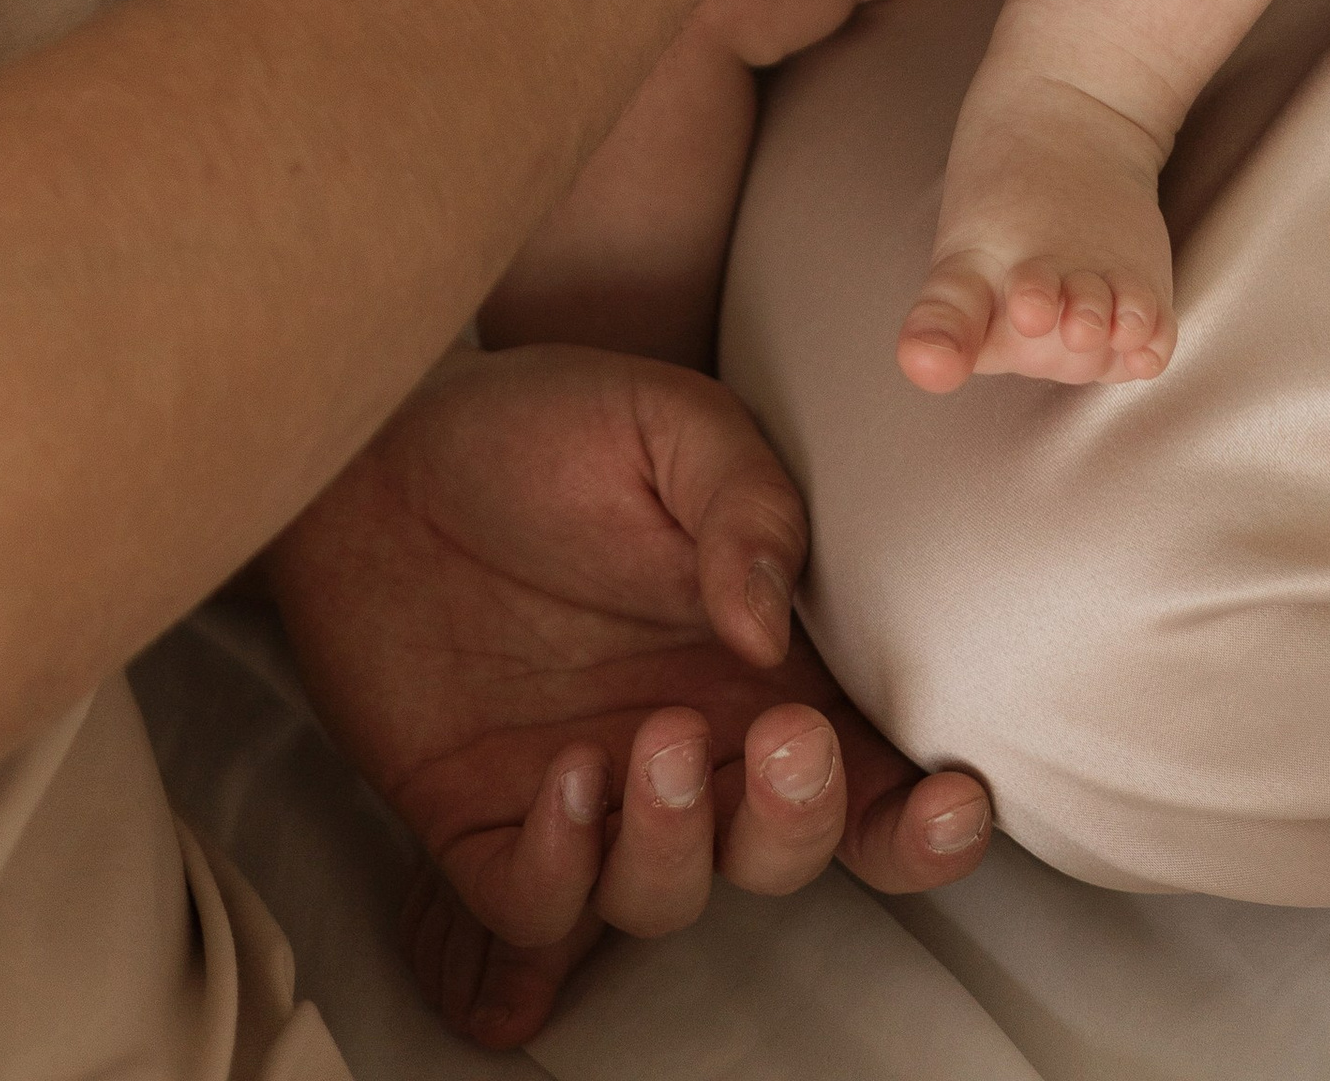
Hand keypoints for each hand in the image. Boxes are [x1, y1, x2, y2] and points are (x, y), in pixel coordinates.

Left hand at [266, 346, 993, 1051]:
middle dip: (799, 821)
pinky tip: (566, 776)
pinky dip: (565, 870)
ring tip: (647, 740)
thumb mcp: (666, 424)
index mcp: (765, 663)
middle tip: (777, 738)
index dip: (928, 821)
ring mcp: (593, 790)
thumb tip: (769, 625)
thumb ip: (746, 504)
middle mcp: (694, 740)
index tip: (950, 797)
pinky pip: (543, 906)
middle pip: (785, 850)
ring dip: (677, 843)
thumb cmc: (539, 428)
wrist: (379, 445)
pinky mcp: (490, 820)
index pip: (874, 777)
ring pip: (670, 895)